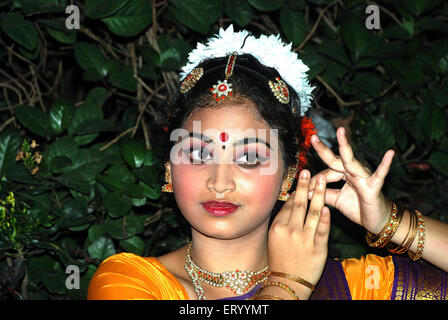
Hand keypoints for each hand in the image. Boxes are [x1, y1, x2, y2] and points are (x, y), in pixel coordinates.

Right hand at [268, 170, 330, 298]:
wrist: (288, 281)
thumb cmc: (280, 259)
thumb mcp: (274, 239)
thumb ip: (282, 221)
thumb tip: (290, 202)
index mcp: (278, 228)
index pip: (289, 205)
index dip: (296, 190)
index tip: (302, 177)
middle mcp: (290, 231)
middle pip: (299, 204)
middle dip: (305, 186)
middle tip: (309, 171)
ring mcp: (304, 239)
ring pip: (313, 213)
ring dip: (318, 195)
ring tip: (322, 181)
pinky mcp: (318, 248)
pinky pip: (323, 229)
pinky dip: (325, 217)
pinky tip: (328, 206)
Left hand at [309, 127, 394, 233]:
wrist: (377, 220)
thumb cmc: (358, 207)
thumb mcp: (336, 199)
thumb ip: (322, 193)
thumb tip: (303, 190)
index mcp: (343, 174)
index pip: (326, 172)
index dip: (314, 181)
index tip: (303, 189)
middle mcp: (353, 171)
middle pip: (335, 159)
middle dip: (323, 149)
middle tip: (313, 137)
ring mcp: (364, 176)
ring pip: (351, 161)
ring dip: (344, 146)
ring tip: (340, 132)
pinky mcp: (374, 186)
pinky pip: (380, 174)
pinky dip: (385, 164)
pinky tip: (390, 153)